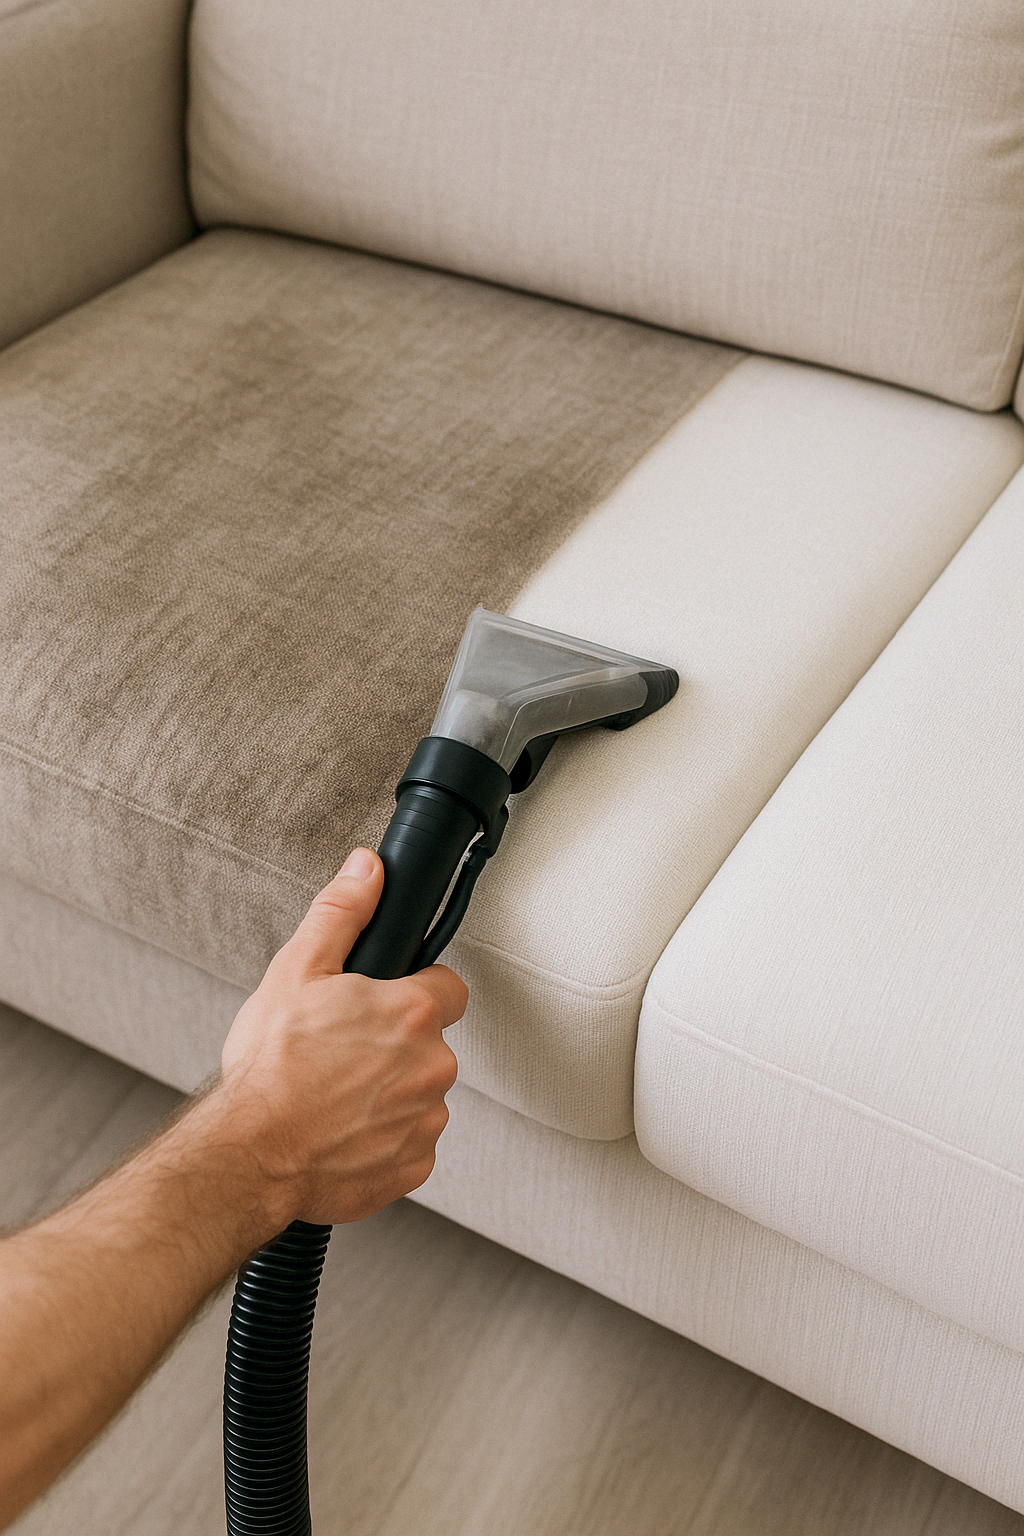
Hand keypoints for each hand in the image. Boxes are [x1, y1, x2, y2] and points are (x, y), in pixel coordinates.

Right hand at [216, 847, 465, 1225]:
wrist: (249, 1156)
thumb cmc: (270, 1069)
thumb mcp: (297, 970)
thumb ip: (341, 912)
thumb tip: (367, 869)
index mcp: (412, 1013)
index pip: (448, 988)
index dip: (416, 990)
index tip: (384, 1004)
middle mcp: (433, 1066)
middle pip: (429, 1045)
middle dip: (395, 1046)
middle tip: (341, 1053)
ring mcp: (426, 1121)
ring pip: (419, 1095)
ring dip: (388, 1094)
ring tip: (333, 1096)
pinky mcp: (413, 1167)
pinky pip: (408, 1143)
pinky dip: (381, 1139)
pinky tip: (340, 1132)